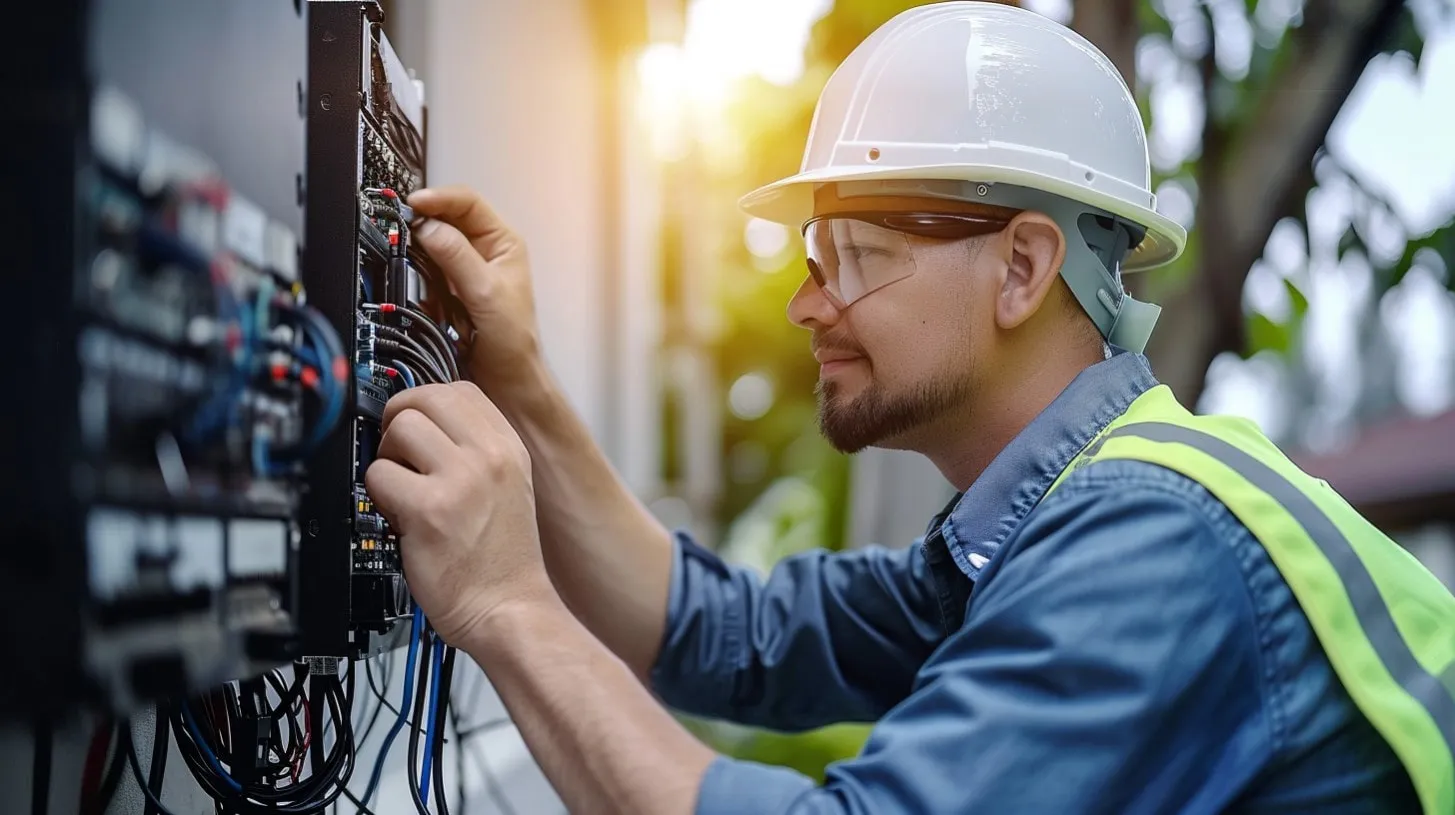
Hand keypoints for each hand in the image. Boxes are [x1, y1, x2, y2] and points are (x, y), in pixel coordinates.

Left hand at [364, 381, 553, 645]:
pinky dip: (379, 495)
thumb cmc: (503, 559)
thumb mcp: (510, 487)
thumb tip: (422, 422)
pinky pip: (379, 476)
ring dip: (387, 457)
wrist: (509, 609)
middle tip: (398, 452)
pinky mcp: (429, 511)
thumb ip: (476, 451)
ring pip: (399, 429)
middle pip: (425, 397)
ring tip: (402, 488)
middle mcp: (489, 457)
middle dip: (400, 419)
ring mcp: (460, 481)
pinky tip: (399, 517)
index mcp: (509, 448)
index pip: (460, 390)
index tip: (415, 424)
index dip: (427, 401)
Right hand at [407, 186, 542, 393]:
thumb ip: (457, 257)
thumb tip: (428, 227)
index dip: (439, 199)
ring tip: (418, 269)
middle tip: (403, 230)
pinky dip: (420, 280)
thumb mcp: (486, 293)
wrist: (506, 378)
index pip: (468, 203)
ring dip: (422, 257)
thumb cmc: (513, 339)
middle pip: (445, 220)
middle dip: (425, 226)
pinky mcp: (448, 288)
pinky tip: (427, 297)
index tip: (414, 204)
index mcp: (503, 242)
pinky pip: (425, 273)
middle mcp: (484, 251)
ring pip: (432, 246)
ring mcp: (465, 269)